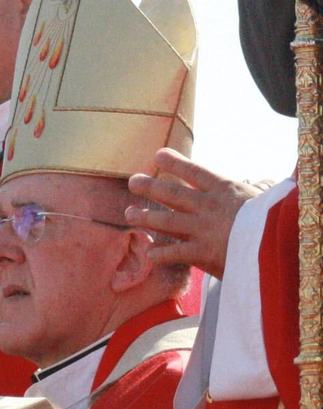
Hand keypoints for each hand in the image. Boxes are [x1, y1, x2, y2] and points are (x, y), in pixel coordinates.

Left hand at [126, 148, 266, 279]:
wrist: (279, 244)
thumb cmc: (278, 220)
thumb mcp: (269, 198)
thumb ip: (257, 191)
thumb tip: (260, 184)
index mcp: (226, 190)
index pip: (195, 173)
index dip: (175, 163)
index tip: (158, 154)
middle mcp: (208, 207)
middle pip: (172, 194)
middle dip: (149, 186)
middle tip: (133, 181)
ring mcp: (202, 229)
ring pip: (165, 221)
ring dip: (145, 217)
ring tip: (130, 214)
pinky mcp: (201, 252)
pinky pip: (173, 253)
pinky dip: (160, 254)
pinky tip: (149, 254)